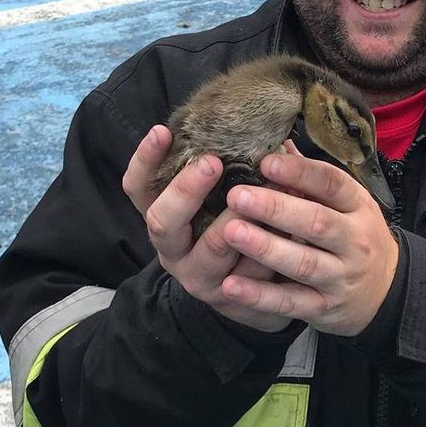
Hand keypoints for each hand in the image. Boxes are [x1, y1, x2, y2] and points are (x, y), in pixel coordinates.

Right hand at [122, 125, 289, 332]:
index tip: (162, 131)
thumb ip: (233, 167)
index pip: (138, 187)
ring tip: (258, 198)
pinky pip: (248, 273)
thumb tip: (265, 128)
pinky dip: (268, 249)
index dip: (145, 160)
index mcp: (165, 215)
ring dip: (235, 221)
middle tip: (212, 163)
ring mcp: (196, 275)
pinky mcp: (227, 298)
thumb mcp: (226, 198)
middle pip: (162, 220)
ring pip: (210, 249)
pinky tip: (288, 232)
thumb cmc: (238, 228)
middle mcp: (171, 247)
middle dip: (187, 190)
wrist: (255, 295)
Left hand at [221, 151, 399, 336]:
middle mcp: (354, 241)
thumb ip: (311, 178)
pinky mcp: (325, 308)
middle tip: (237, 195)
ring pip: (303, 263)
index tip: (266, 162)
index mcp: (358, 207)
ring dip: (265, 248)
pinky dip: (261, 296)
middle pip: (316, 222)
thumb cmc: (356, 236)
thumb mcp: (347, 204)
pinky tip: (231, 285)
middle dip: (275, 209)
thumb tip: (278, 142)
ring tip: (231, 232)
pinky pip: (291, 302)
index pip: (332, 184)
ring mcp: (340, 277)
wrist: (386, 291)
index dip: (300, 173)